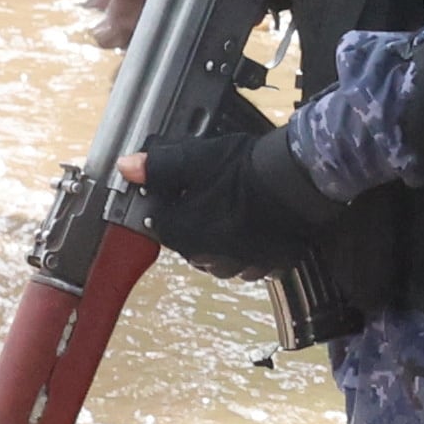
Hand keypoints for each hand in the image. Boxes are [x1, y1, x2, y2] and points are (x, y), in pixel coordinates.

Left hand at [128, 121, 341, 279]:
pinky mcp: (271, 265)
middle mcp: (207, 257)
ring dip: (224, 241)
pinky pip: (255, 263)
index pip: (161, 224)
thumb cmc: (245, 169)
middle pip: (191, 244)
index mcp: (183, 234)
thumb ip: (159, 166)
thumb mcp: (196, 158)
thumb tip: (125, 168)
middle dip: (197, 224)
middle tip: (216, 195)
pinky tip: (262, 227)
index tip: (187, 189)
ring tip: (239, 212)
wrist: (298, 181)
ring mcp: (242, 265)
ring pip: (222, 257)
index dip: (172, 205)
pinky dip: (254, 248)